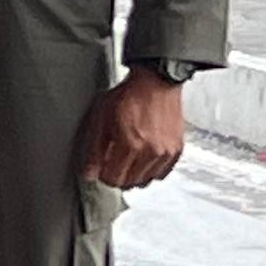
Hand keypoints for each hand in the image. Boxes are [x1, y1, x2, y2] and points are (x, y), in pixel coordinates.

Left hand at [80, 71, 187, 190]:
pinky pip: (161, 173)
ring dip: (133, 176)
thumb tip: (89, 173)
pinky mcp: (177, 149)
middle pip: (130, 182)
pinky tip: (142, 161)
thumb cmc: (128, 96)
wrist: (155, 83)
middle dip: (117, 177)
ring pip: (146, 180)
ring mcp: (166, 152)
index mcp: (131, 145)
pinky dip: (150, 171)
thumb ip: (94, 149)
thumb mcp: (101, 119)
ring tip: (126, 162)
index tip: (100, 169)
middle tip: (111, 165)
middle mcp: (151, 151)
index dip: (103, 175)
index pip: (114, 179)